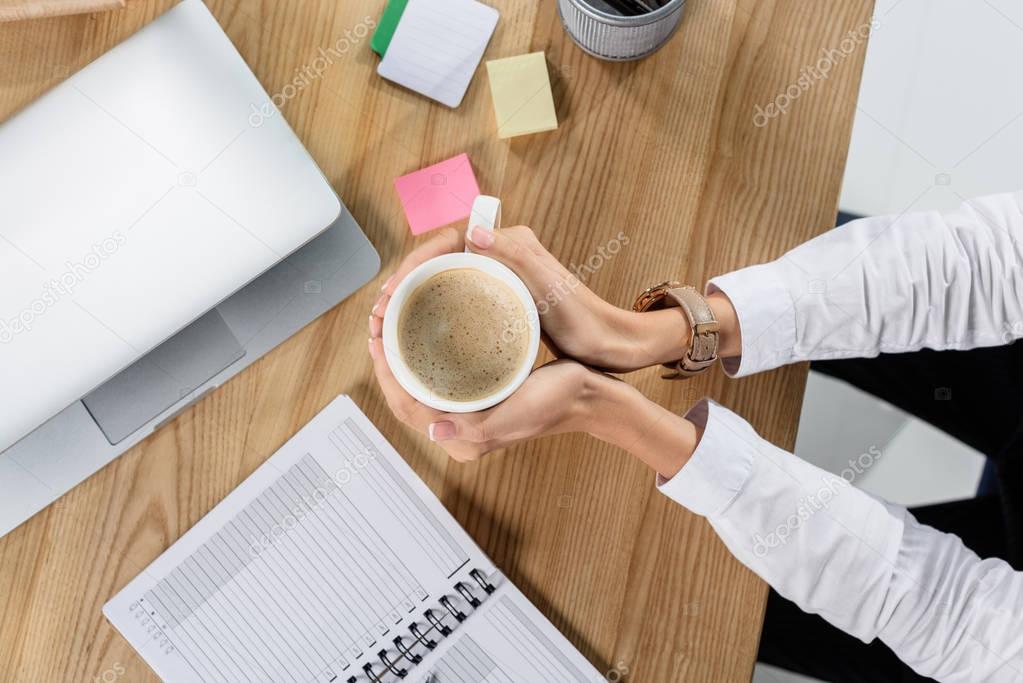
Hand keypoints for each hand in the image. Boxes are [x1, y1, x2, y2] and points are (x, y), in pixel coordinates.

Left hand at [368, 331, 600, 460]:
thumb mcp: (517, 414)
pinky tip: (422, 333)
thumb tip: (434, 429)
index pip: (406, 407)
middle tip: (378, 322)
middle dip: (387, 360)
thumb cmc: (557, 402)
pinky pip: (439, 377)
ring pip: (420, 384)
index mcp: (461, 438)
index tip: (376, 339)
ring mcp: (468, 411)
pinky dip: (423, 355)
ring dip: (402, 355)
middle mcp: (459, 428)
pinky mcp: (479, 395)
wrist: (589, 395)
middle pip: (406, 394)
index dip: (385, 373)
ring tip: (392, 323)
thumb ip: (476, 427)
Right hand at [369, 225, 739, 373]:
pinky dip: (431, 311)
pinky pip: (456, 298)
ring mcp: (500, 277)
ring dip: (411, 299)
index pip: (446, 242)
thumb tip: (474, 232)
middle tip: (378, 315)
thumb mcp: (553, 291)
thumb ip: (518, 257)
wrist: (613, 345)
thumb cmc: (587, 322)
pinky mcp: (501, 299)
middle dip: (403, 283)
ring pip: (442, 281)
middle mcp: (502, 254)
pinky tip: (416, 333)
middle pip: (438, 261)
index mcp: (510, 244)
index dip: (412, 264)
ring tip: (386, 325)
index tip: (391, 292)